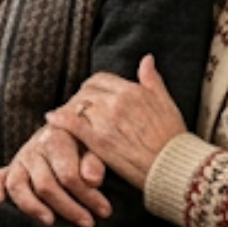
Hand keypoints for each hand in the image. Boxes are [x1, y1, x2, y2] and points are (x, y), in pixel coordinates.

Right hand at [0, 121, 111, 226]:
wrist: (69, 126)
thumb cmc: (86, 142)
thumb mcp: (96, 147)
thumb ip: (95, 160)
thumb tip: (92, 179)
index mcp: (57, 137)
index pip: (68, 174)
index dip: (88, 196)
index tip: (105, 211)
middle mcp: (34, 148)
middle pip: (45, 184)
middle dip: (69, 207)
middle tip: (89, 223)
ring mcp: (20, 159)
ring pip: (18, 185)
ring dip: (34, 207)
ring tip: (50, 221)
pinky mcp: (11, 169)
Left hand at [43, 55, 184, 190]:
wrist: (175, 167)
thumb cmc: (173, 138)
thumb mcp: (166, 102)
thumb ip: (152, 80)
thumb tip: (147, 59)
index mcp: (132, 91)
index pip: (101, 79)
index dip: (94, 87)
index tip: (92, 95)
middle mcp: (117, 102)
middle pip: (87, 91)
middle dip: (82, 98)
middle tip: (79, 107)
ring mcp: (106, 121)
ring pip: (79, 106)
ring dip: (72, 109)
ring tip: (67, 115)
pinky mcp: (99, 141)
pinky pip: (73, 124)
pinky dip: (60, 119)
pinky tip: (52, 118)